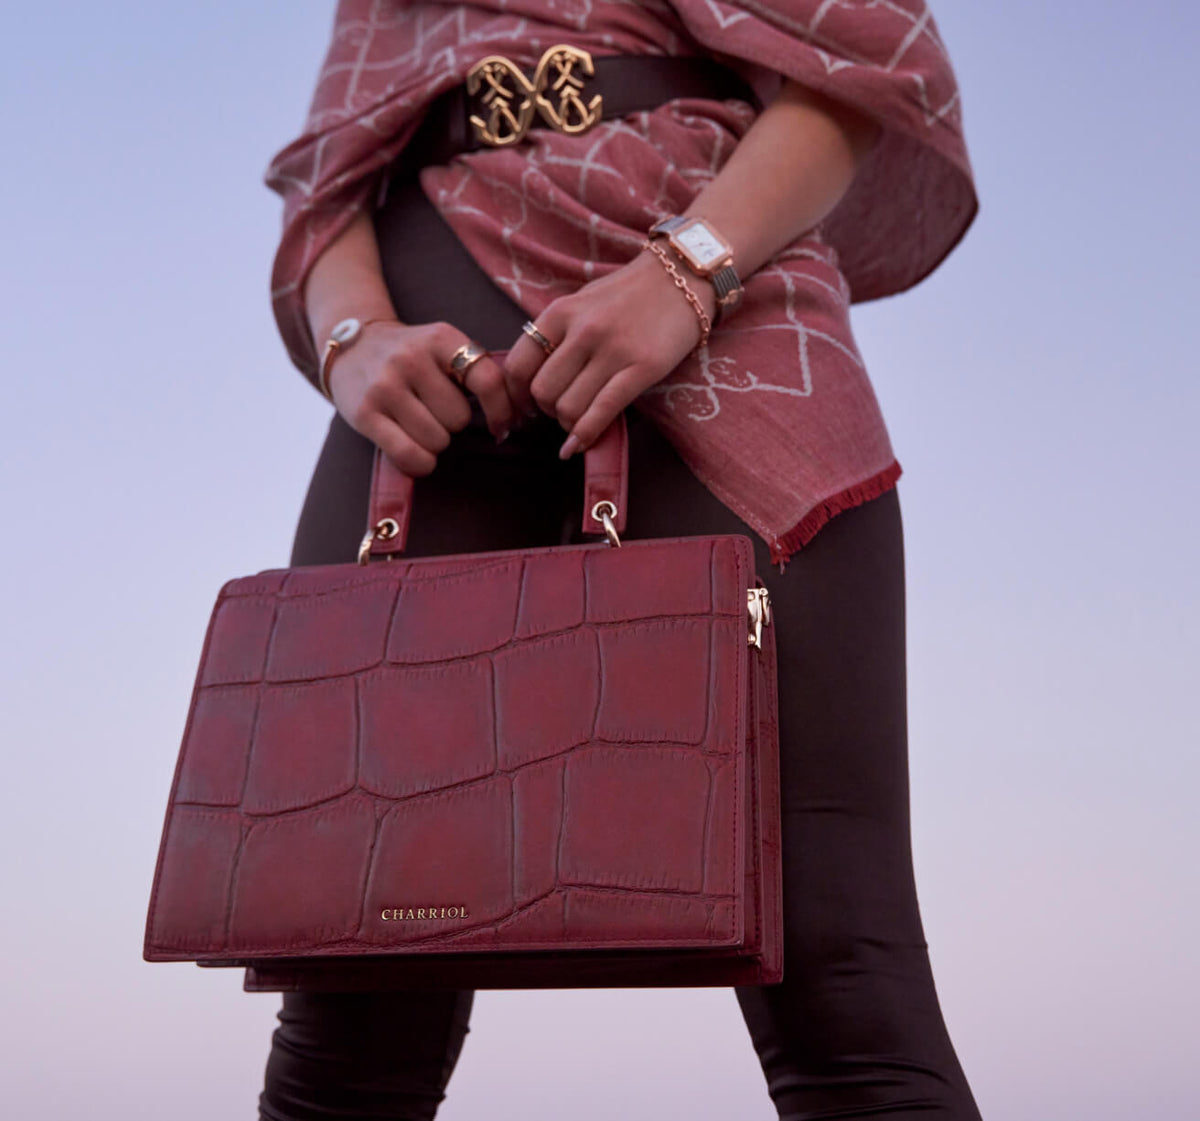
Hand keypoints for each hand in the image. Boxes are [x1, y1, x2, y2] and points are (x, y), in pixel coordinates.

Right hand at [327, 320, 517, 475]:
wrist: (351, 347)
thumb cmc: (411, 357)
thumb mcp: (443, 348)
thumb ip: (476, 373)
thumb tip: (518, 418)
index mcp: (440, 338)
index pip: (487, 380)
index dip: (502, 411)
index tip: (502, 427)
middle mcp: (411, 358)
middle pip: (459, 419)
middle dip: (452, 423)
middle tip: (432, 410)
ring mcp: (385, 386)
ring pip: (437, 441)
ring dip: (433, 442)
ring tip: (416, 422)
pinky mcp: (365, 414)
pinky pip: (410, 455)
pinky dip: (419, 462)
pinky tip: (411, 449)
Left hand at [503, 247, 716, 456]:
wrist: (682, 278)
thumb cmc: (628, 295)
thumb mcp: (582, 303)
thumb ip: (556, 335)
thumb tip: (531, 378)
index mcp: (560, 312)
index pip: (518, 365)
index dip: (515, 396)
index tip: (524, 408)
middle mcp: (582, 330)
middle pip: (542, 392)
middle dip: (546, 411)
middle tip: (559, 412)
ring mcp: (613, 350)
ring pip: (569, 407)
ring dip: (568, 424)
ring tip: (578, 420)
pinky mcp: (642, 368)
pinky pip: (602, 411)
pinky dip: (585, 437)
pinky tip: (577, 447)